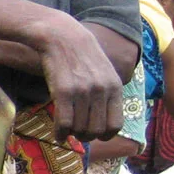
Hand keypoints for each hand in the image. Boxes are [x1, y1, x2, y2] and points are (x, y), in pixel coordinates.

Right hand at [35, 17, 123, 139]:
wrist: (62, 36)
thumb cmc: (82, 54)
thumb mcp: (104, 71)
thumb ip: (107, 92)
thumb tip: (104, 117)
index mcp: (114, 87)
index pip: (115, 124)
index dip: (105, 135)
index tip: (96, 135)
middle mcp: (101, 91)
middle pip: (97, 130)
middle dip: (87, 137)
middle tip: (78, 134)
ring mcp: (82, 92)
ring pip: (80, 128)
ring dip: (72, 135)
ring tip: (67, 132)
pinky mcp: (63, 91)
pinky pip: (64, 122)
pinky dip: (60, 133)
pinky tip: (57, 134)